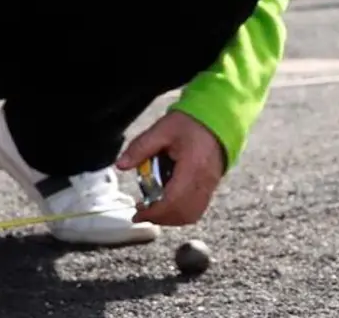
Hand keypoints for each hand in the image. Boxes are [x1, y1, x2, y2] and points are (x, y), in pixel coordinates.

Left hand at [117, 111, 225, 225]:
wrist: (216, 120)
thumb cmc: (189, 124)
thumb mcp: (161, 130)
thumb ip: (140, 147)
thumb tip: (121, 165)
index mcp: (193, 167)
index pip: (174, 200)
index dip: (154, 213)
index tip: (138, 214)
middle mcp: (204, 181)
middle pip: (182, 213)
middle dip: (159, 218)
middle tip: (141, 213)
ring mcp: (210, 186)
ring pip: (191, 215)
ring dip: (170, 218)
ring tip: (151, 210)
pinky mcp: (210, 187)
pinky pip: (197, 209)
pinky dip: (180, 213)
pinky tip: (166, 204)